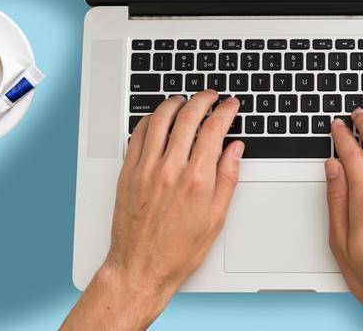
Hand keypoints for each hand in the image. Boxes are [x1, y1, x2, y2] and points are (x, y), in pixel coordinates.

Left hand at [63, 91, 244, 329]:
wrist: (140, 268)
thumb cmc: (178, 250)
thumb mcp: (216, 218)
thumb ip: (227, 178)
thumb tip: (235, 150)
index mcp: (197, 180)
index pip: (214, 130)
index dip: (225, 111)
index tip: (231, 105)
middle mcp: (170, 170)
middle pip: (187, 118)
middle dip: (203, 99)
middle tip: (211, 95)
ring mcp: (145, 170)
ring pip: (160, 120)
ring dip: (174, 103)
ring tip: (184, 99)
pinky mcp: (127, 174)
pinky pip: (137, 136)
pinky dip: (149, 120)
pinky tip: (157, 119)